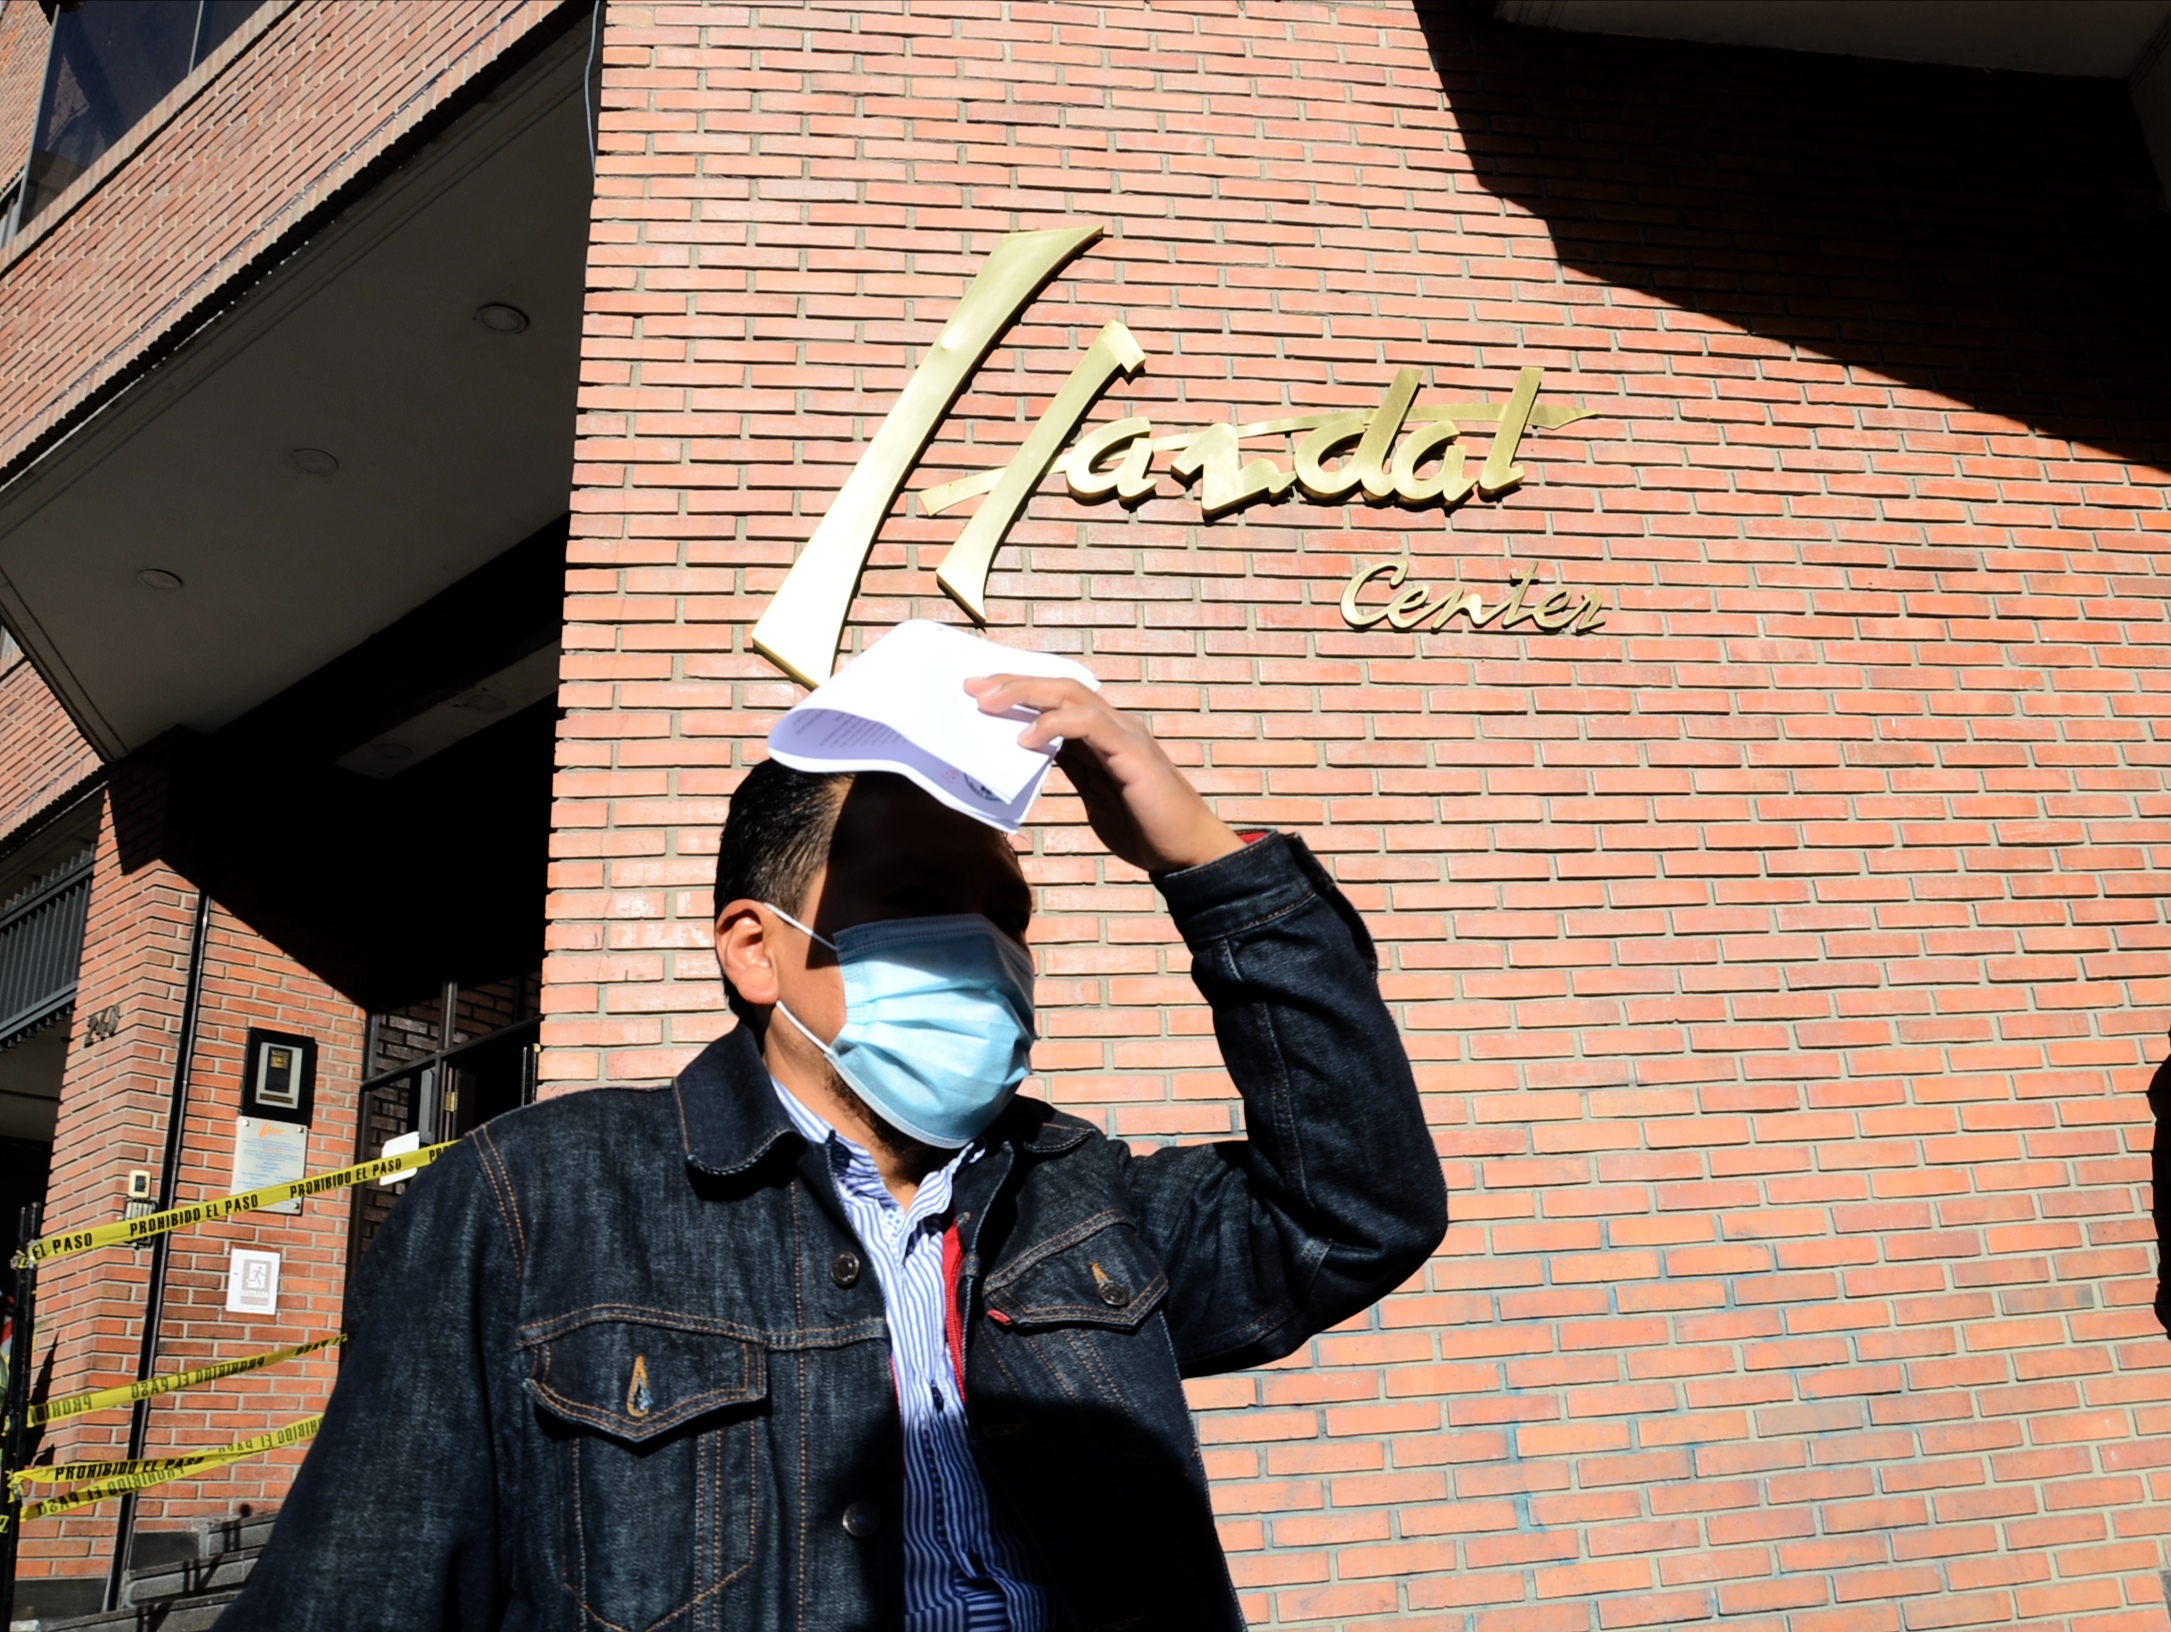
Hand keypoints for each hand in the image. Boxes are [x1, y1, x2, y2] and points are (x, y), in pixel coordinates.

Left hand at [964, 675, 1243, 873]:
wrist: (1186, 853)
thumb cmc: (1144, 828)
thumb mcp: (1095, 795)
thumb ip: (1071, 770)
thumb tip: (1031, 757)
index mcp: (1103, 735)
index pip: (1056, 699)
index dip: (1019, 691)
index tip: (979, 692)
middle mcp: (1114, 726)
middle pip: (1059, 686)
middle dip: (1013, 683)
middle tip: (972, 687)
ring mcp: (1125, 735)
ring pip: (1072, 695)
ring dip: (1026, 693)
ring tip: (989, 703)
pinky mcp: (1133, 753)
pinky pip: (1090, 724)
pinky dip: (1055, 724)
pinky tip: (1026, 738)